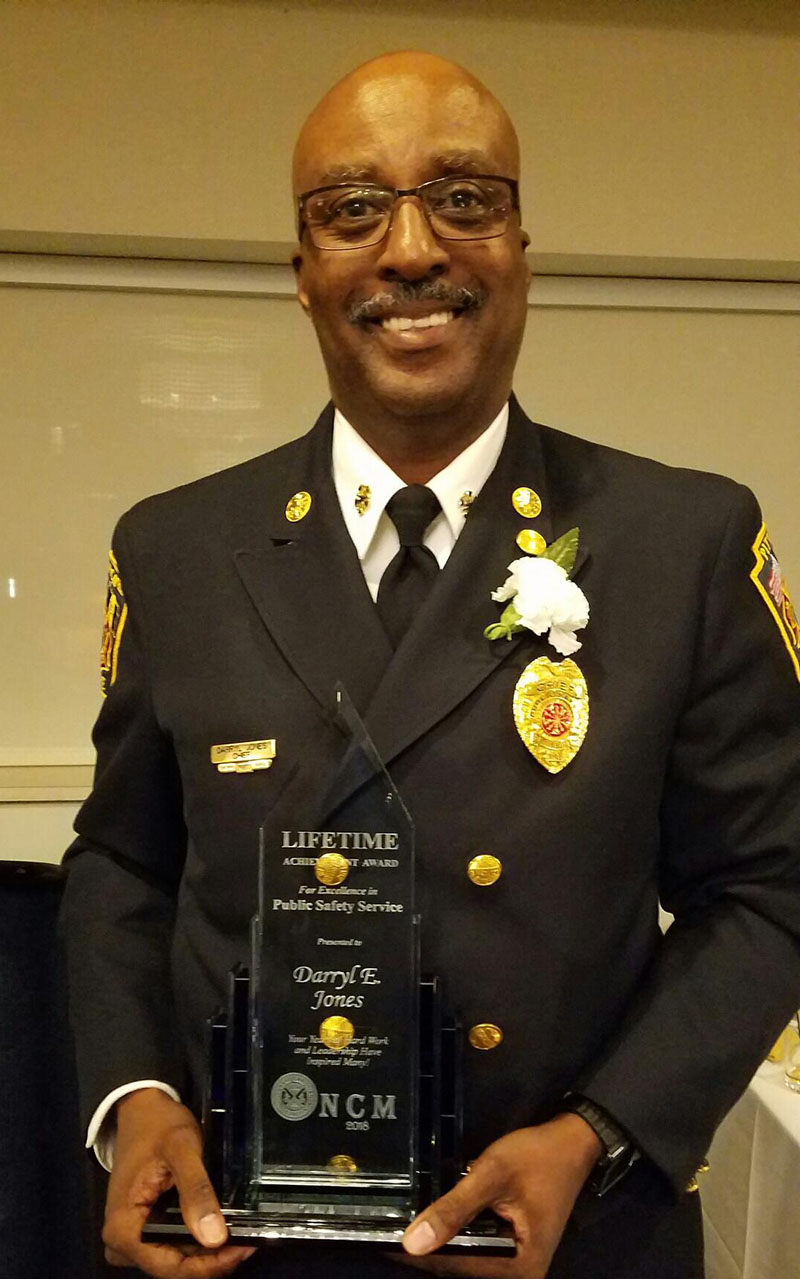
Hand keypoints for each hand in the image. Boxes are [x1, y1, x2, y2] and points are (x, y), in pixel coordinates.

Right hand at [102, 1087, 256, 1276]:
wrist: (141, 1110)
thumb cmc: (157, 1126)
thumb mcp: (181, 1149)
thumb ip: (196, 1190)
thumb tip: (214, 1237)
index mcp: (122, 1229)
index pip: (170, 1267)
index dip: (210, 1265)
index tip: (244, 1247)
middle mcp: (121, 1242)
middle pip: (173, 1268)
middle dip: (212, 1259)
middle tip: (249, 1238)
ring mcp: (131, 1238)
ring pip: (175, 1260)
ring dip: (207, 1252)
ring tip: (241, 1232)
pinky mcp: (143, 1229)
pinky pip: (172, 1246)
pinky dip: (198, 1241)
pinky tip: (221, 1227)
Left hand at [399, 1114, 602, 1277]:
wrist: (572, 1143)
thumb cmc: (536, 1158)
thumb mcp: (492, 1176)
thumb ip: (454, 1209)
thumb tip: (412, 1244)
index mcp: (520, 1269)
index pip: (459, 1269)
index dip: (423, 1257)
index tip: (387, 1242)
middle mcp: (521, 1276)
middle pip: (462, 1271)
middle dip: (430, 1255)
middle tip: (390, 1234)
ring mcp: (518, 1266)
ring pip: (467, 1264)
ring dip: (440, 1249)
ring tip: (405, 1230)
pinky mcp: (513, 1252)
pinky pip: (477, 1254)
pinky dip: (456, 1242)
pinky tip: (432, 1227)